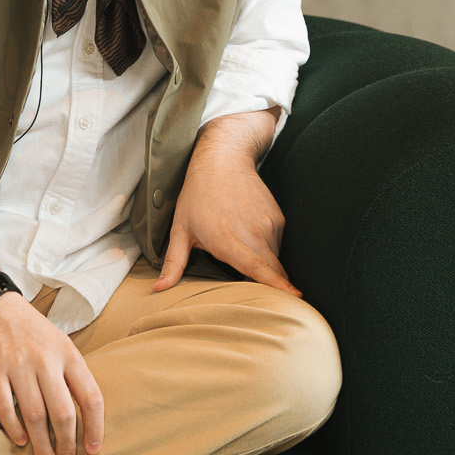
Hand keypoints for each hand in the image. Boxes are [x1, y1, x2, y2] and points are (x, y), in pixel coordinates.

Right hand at [0, 294, 104, 454]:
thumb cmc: (28, 328)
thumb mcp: (58, 341)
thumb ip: (71, 372)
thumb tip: (84, 412)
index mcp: (68, 353)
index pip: (90, 397)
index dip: (95, 427)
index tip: (93, 448)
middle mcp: (45, 360)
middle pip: (63, 413)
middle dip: (66, 443)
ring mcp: (18, 366)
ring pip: (35, 416)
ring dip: (42, 444)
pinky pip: (6, 408)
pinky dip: (14, 429)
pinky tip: (20, 440)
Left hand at [153, 108, 298, 294]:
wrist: (223, 158)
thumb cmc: (197, 194)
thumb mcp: (180, 228)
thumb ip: (174, 262)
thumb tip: (159, 289)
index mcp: (227, 239)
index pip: (258, 268)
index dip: (277, 285)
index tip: (295, 296)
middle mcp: (252, 233)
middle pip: (272, 270)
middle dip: (271, 285)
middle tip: (258, 292)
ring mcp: (268, 224)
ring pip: (274, 257)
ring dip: (263, 262)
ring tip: (239, 244)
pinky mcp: (278, 217)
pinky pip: (277, 243)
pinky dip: (266, 246)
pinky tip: (248, 233)